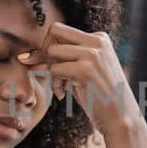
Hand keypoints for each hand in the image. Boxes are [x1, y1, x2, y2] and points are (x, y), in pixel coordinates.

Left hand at [18, 23, 141, 139]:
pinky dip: (55, 84)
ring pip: (52, 51)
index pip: (61, 30)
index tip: (51, 67)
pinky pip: (54, 70)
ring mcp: (92, 54)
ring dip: (51, 71)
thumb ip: (65, 57)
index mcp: (100, 38)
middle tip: (53, 73)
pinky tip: (63, 94)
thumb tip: (27, 56)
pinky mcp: (86, 69)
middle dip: (46, 52)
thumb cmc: (99, 96)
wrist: (120, 117)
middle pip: (54, 31)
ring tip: (61, 86)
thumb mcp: (84, 70)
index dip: (50, 47)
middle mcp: (97, 41)